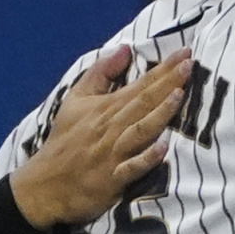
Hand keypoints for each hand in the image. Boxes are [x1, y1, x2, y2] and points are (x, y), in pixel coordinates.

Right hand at [14, 47, 189, 228]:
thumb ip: (100, 73)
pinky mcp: (113, 179)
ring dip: (159, 113)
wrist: (45, 184)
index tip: (185, 52)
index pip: (139, 84)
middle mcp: (111, 127)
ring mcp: (113, 153)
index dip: (163, 69)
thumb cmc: (66, 140)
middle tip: (189, 64)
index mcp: (105, 107)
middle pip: (143, 102)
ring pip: (140, 130)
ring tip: (179, 95)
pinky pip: (132, 167)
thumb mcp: (75, 100)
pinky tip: (163, 147)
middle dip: (167, 83)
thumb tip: (124, 49)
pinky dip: (147, 157)